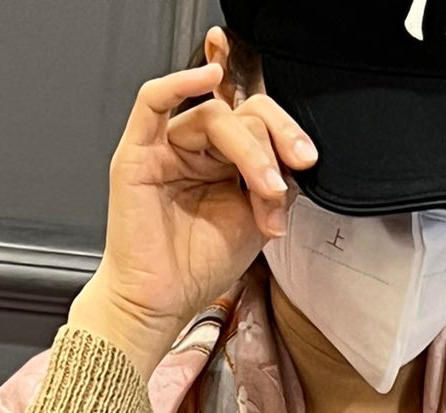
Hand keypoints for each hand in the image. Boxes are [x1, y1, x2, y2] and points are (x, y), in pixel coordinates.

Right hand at [68, 57, 317, 381]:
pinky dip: (181, 82)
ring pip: (214, 117)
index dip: (286, 134)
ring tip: (263, 191)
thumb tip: (293, 155)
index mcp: (223, 160)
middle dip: (272, 146)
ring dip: (250, 151)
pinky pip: (153, 100)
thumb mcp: (255, 221)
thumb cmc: (197, 267)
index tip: (307, 161)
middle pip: (242, 115)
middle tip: (280, 186)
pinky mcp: (138, 153)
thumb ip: (273, 183)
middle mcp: (196, 148)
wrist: (161, 303)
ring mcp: (166, 147)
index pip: (258, 123)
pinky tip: (209, 77)